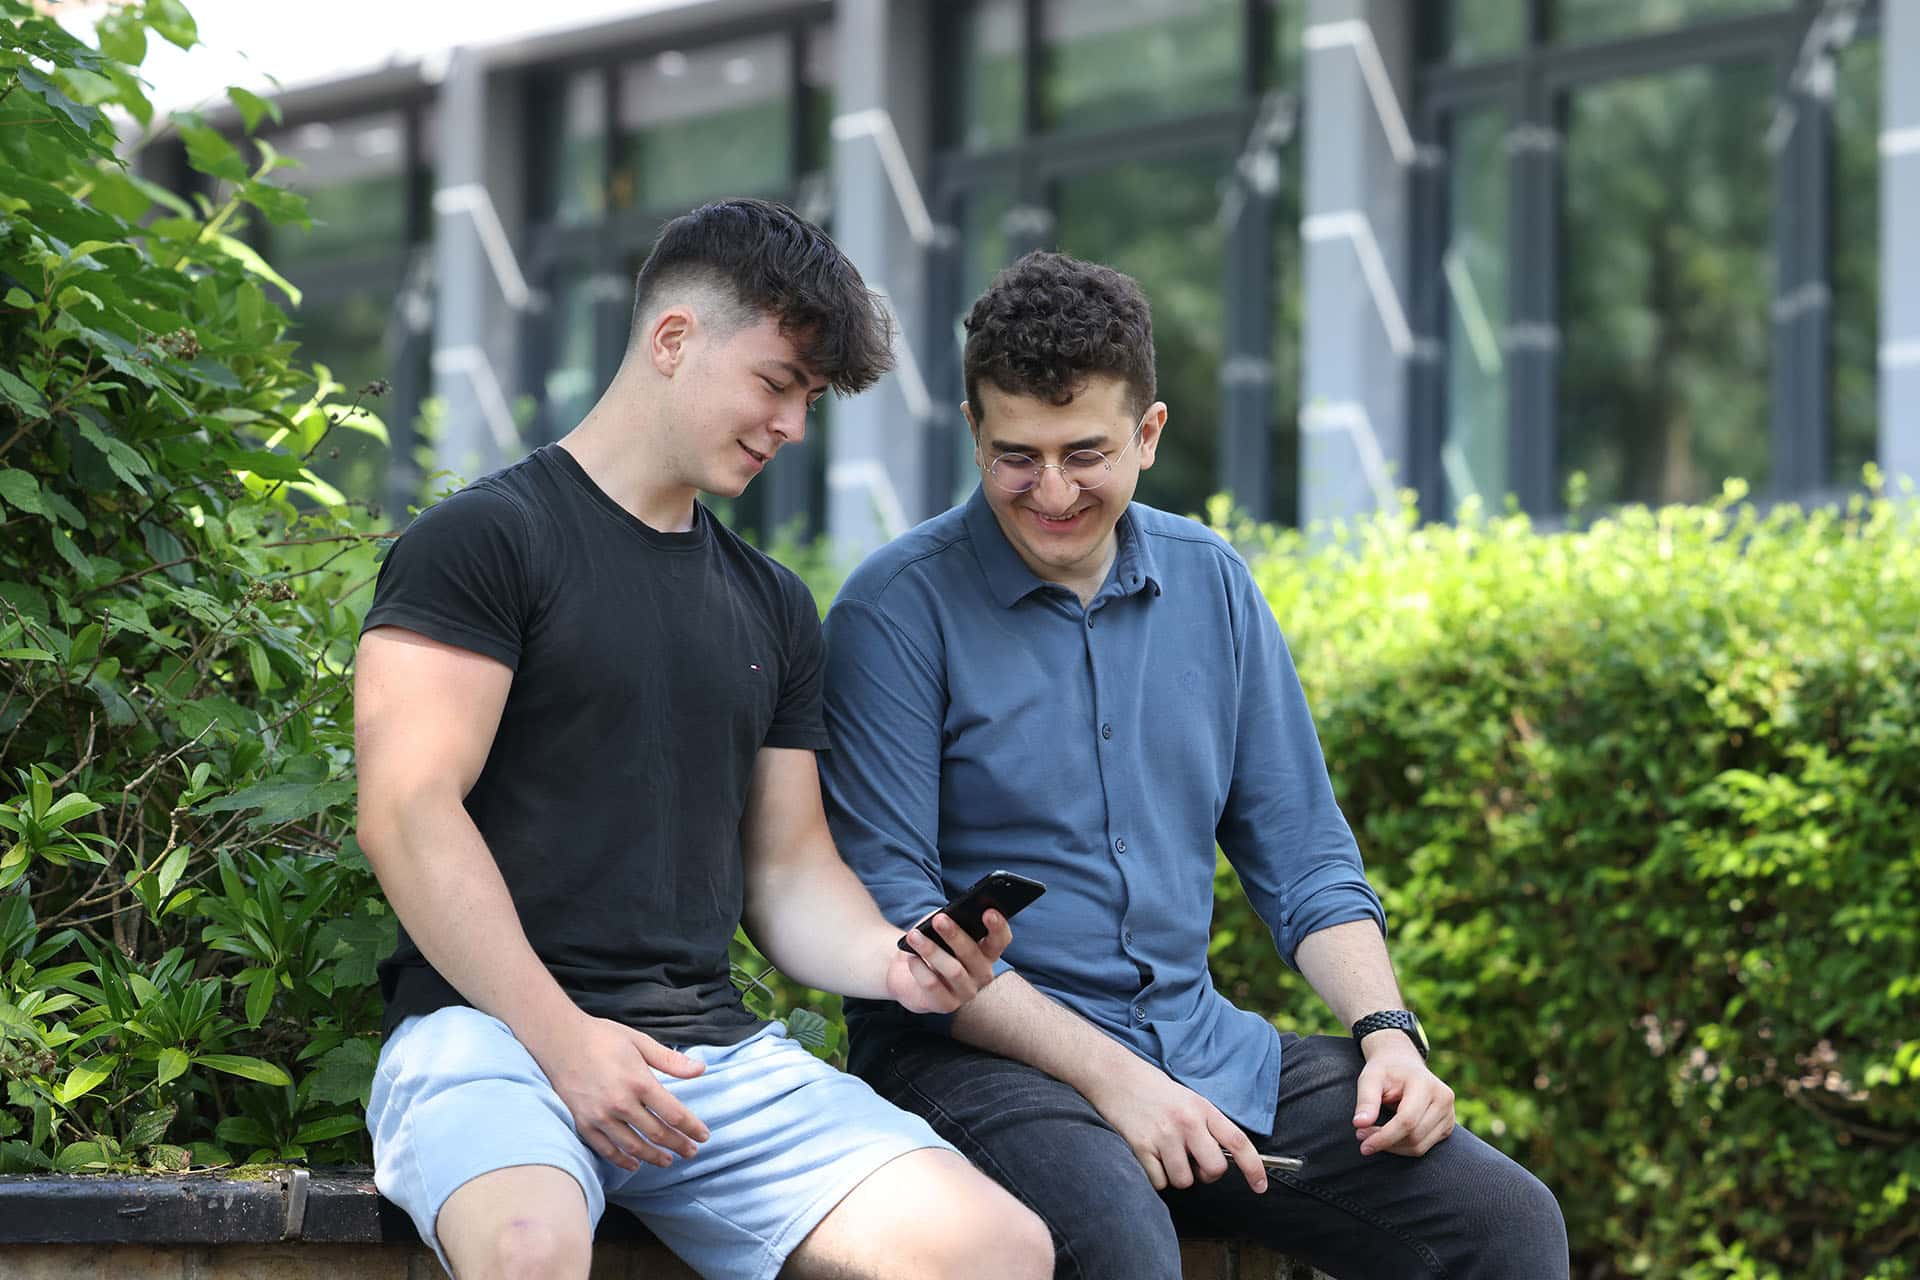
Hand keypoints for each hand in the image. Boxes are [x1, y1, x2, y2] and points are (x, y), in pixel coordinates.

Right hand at [525, 1012, 710, 1171]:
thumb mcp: (640, 1042)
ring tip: (668, 1160)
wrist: (559, 1040)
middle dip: (678, 1145)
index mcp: (639, 1081)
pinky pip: (606, 1150)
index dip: (691, 1127)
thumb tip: (700, 1070)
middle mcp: (620, 1103)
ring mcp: (600, 1116)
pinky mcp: (583, 1123)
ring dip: (654, 1157)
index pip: (673, 1113)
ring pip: (633, 1147)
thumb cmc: (602, 1037)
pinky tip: (635, 1164)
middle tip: (691, 1152)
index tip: (704, 1136)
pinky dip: (623, 1160)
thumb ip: (670, 1060)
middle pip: (657, 1133)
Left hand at [886, 908, 1010, 1013]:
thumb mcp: (940, 928)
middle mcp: (982, 974)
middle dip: (955, 935)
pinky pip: (933, 985)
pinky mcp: (946, 1005)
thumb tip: (945, 916)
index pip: (1000, 940)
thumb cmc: (931, 944)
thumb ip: (948, 920)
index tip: (988, 911)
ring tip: (913, 935)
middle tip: (938, 919)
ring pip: (953, 970)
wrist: (907, 973)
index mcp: (987, 952)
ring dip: (932, 950)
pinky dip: (920, 969)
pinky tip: (911, 958)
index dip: (998, 926)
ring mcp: (966, 992)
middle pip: (973, 954)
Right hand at [1081, 1052, 1268, 1193]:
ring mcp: (1163, 1135)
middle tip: (1192, 1162)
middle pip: (1214, 1169)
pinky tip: (1148, 1155)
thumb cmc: (1153, 1089)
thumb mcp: (1188, 1099)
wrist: (1115, 1076)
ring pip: (1185, 1180)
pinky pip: (1160, 1182)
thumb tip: (1219, 1161)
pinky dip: (1156, 1176)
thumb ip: (1206, 1125)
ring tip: (1165, 1153)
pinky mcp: (1141, 1146)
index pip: (1238, 1142)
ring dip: (1177, 1175)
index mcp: (1203, 1109)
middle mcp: (1187, 1122)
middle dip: (1206, 1174)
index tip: (1260, 1187)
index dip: (1254, 1168)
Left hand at [1353, 1031, 1455, 1156]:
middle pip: (1414, 1136)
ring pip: (1419, 1146)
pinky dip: (1404, 1147)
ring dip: (1394, 1147)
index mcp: (1426, 1084)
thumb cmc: (1385, 1071)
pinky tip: (1390, 1135)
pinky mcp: (1447, 1126)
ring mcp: (1449, 1114)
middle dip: (1386, 1142)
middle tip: (1362, 1136)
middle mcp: (1443, 1099)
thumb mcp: (1370, 1078)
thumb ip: (1366, 1100)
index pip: (1407, 1120)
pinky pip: (1424, 1147)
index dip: (1384, 1137)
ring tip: (1373, 1135)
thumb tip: (1359, 1124)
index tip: (1363, 1145)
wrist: (1403, 1064)